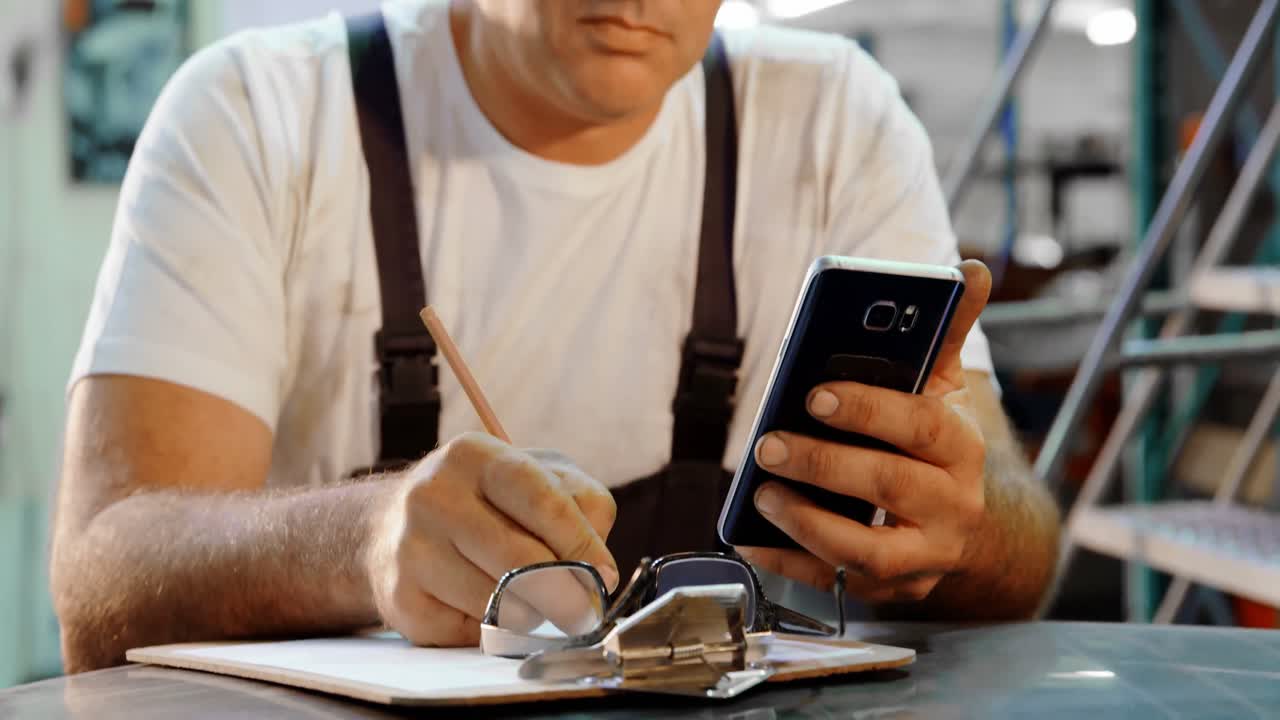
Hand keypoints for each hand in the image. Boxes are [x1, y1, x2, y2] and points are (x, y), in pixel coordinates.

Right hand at [365, 433, 617, 645]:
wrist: (391, 525)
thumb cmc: (484, 501)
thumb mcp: (537, 475)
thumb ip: (581, 505)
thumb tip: (599, 571)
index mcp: (474, 456)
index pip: (542, 502)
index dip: (581, 544)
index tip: (603, 575)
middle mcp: (433, 497)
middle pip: (520, 561)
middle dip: (566, 596)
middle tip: (585, 614)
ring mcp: (411, 550)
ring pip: (498, 603)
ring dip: (531, 615)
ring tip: (534, 603)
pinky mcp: (401, 600)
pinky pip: (469, 632)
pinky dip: (494, 632)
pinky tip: (489, 609)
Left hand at [738, 260, 993, 604]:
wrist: (971, 528)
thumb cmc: (937, 444)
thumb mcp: (946, 388)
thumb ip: (946, 332)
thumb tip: (969, 269)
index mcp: (962, 447)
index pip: (922, 425)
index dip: (869, 409)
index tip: (815, 393)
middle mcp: (953, 506)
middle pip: (888, 485)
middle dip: (824, 463)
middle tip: (770, 442)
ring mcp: (924, 556)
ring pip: (865, 549)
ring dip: (806, 521)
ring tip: (762, 491)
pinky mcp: (891, 589)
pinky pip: (834, 584)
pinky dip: (788, 563)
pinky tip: (750, 537)